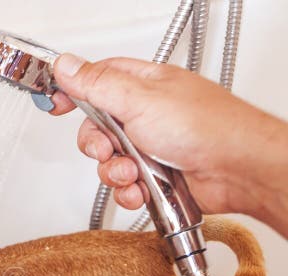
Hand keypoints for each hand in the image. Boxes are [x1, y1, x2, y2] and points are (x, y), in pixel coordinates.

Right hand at [48, 53, 287, 222]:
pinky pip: (125, 186)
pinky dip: (128, 192)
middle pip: (96, 129)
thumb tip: (66, 66)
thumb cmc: (206, 127)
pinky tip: (141, 190)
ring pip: (109, 162)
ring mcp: (150, 146)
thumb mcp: (139, 99)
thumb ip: (97, 84)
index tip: (55, 103)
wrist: (238, 170)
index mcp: (142, 86)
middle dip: (97, 146)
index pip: (96, 81)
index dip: (72, 91)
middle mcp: (145, 114)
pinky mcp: (156, 176)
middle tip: (108, 148)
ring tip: (133, 173)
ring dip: (114, 173)